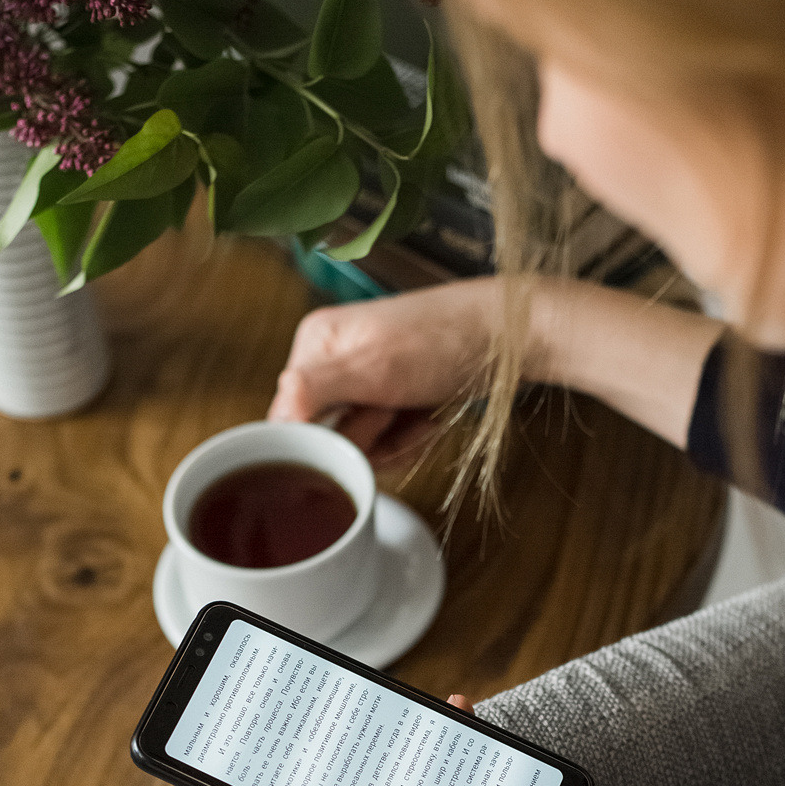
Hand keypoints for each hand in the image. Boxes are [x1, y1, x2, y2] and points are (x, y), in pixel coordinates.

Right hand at [267, 280, 503, 467]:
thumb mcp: (372, 366)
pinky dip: (410, 440)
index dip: (324, 438)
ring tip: (417, 412)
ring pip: (358, 446)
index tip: (362, 424)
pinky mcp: (392, 400)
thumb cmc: (444, 340)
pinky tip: (427, 419)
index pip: (287, 419)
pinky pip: (386, 444)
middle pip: (326, 437)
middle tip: (394, 410)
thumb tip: (273, 418)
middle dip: (366, 439)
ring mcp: (365, 383)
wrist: (510, 339)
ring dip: (393, 442)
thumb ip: (313, 389)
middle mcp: (332, 363)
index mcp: (315, 345)